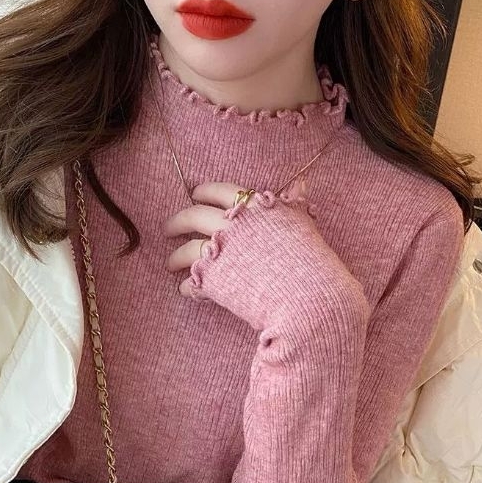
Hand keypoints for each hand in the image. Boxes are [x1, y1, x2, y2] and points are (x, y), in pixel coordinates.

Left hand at [162, 178, 367, 333]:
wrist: (308, 298)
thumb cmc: (312, 263)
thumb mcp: (304, 226)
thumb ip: (295, 206)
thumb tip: (301, 183)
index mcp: (254, 207)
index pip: (222, 191)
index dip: (205, 191)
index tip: (195, 194)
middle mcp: (232, 225)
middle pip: (193, 216)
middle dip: (177, 221)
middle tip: (169, 229)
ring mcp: (220, 253)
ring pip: (186, 250)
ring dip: (175, 257)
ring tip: (170, 264)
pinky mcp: (212, 282)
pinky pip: (192, 282)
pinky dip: (187, 286)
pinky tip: (187, 290)